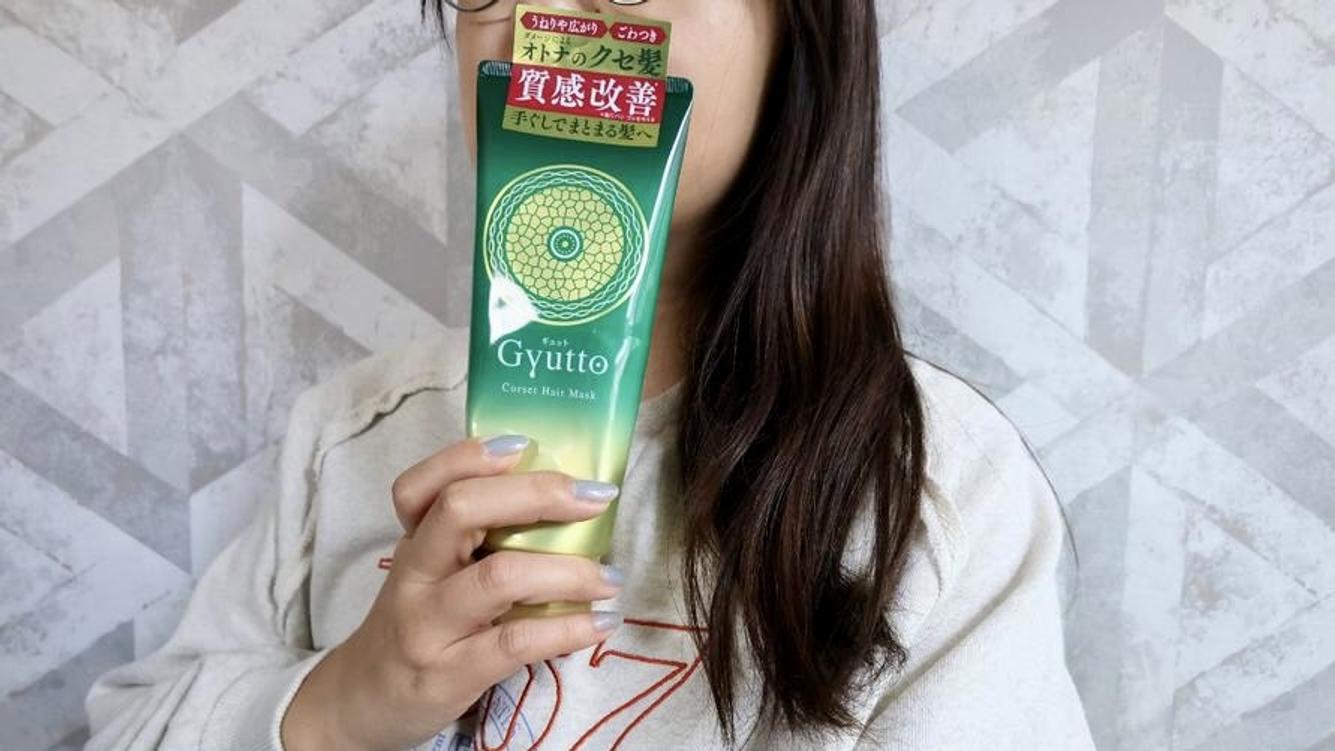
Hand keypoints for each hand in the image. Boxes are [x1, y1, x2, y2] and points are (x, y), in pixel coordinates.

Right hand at [281, 434, 623, 750]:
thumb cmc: (418, 624)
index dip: (469, 456)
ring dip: (569, 571)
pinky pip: (515, 642)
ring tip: (611, 578)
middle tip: (596, 497)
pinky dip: (567, 629)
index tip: (528, 443)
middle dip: (537, 494)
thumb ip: (475, 537)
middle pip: (460, 511)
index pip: (420, 485)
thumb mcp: (430, 572)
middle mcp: (414, 575)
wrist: (363, 702)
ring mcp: (428, 625)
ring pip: (499, 577)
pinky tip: (600, 624)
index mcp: (413, 541)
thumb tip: (565, 496)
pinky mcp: (448, 673)